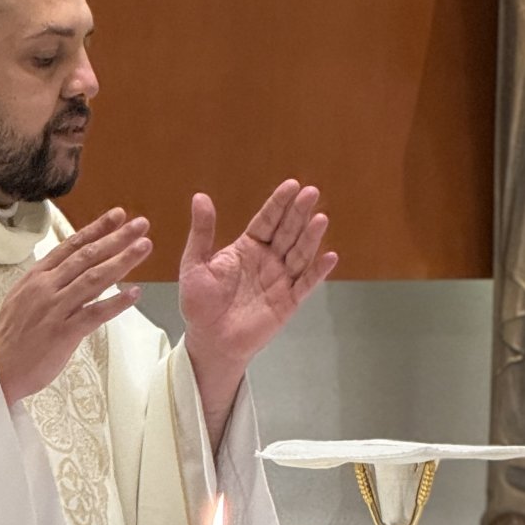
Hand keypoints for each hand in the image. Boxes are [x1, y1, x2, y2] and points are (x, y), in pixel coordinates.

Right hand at [0, 208, 150, 404]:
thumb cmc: (13, 334)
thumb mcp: (24, 296)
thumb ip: (48, 280)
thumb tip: (72, 267)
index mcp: (37, 276)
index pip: (72, 246)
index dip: (97, 229)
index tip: (119, 216)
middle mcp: (46, 287)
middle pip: (87, 256)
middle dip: (116, 238)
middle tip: (141, 225)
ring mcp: (55, 308)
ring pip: (94, 279)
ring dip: (122, 261)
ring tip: (144, 248)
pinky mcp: (63, 333)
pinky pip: (94, 314)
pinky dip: (115, 303)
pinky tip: (135, 294)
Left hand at [180, 181, 336, 385]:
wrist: (208, 340)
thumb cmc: (199, 303)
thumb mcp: (195, 263)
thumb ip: (202, 232)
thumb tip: (200, 196)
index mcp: (247, 248)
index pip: (267, 220)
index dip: (279, 203)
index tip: (292, 185)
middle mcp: (268, 260)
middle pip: (287, 232)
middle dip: (298, 213)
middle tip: (311, 192)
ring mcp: (280, 280)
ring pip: (299, 254)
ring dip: (310, 237)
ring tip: (320, 218)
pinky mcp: (288, 302)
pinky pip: (306, 284)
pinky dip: (318, 271)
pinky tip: (330, 257)